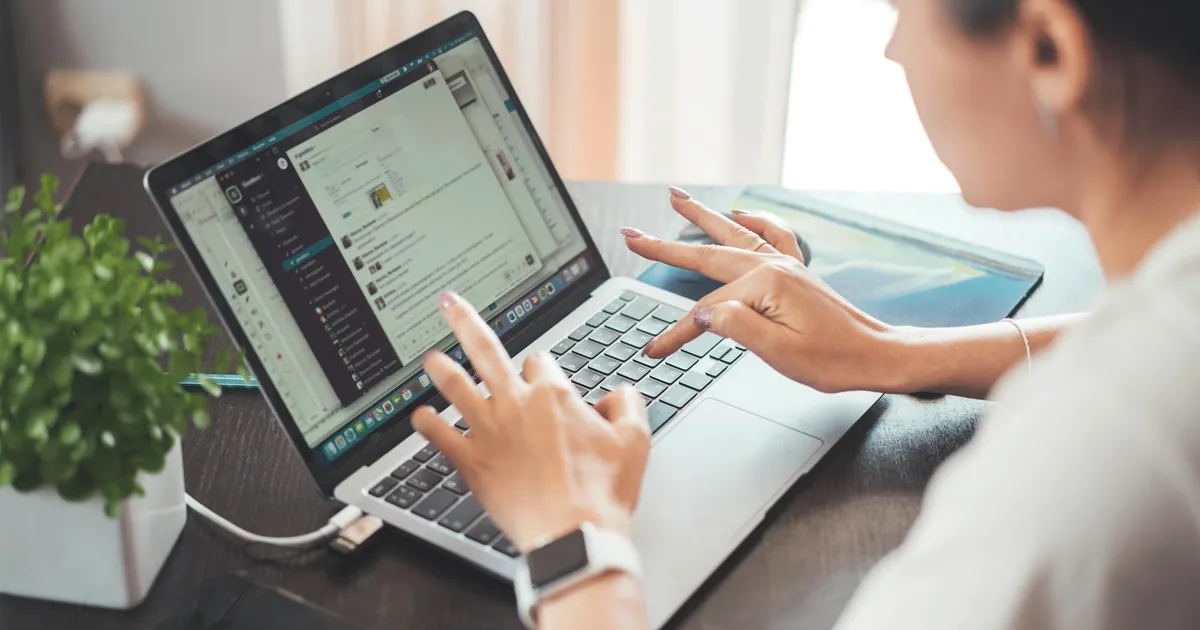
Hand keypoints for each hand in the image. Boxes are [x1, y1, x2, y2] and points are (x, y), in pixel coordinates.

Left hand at [412, 291, 650, 551]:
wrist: (573, 535)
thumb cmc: (602, 494)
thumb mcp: (636, 440)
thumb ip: (628, 404)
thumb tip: (618, 393)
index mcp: (554, 395)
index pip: (541, 361)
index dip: (543, 370)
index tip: (543, 380)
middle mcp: (516, 404)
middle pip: (485, 350)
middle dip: (464, 321)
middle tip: (448, 303)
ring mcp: (489, 432)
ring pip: (456, 387)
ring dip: (441, 368)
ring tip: (430, 357)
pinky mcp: (472, 463)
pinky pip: (440, 436)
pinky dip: (426, 424)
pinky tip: (418, 417)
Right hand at [622, 188, 906, 393]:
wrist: (877, 355)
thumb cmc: (834, 360)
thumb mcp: (780, 353)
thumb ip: (737, 328)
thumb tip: (701, 312)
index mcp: (766, 286)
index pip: (706, 311)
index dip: (676, 333)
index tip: (654, 350)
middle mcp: (774, 266)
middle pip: (707, 255)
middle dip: (665, 246)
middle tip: (632, 234)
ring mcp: (786, 264)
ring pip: (733, 234)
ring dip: (702, 217)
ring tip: (675, 197)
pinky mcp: (796, 271)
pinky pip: (771, 236)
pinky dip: (754, 222)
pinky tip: (740, 214)